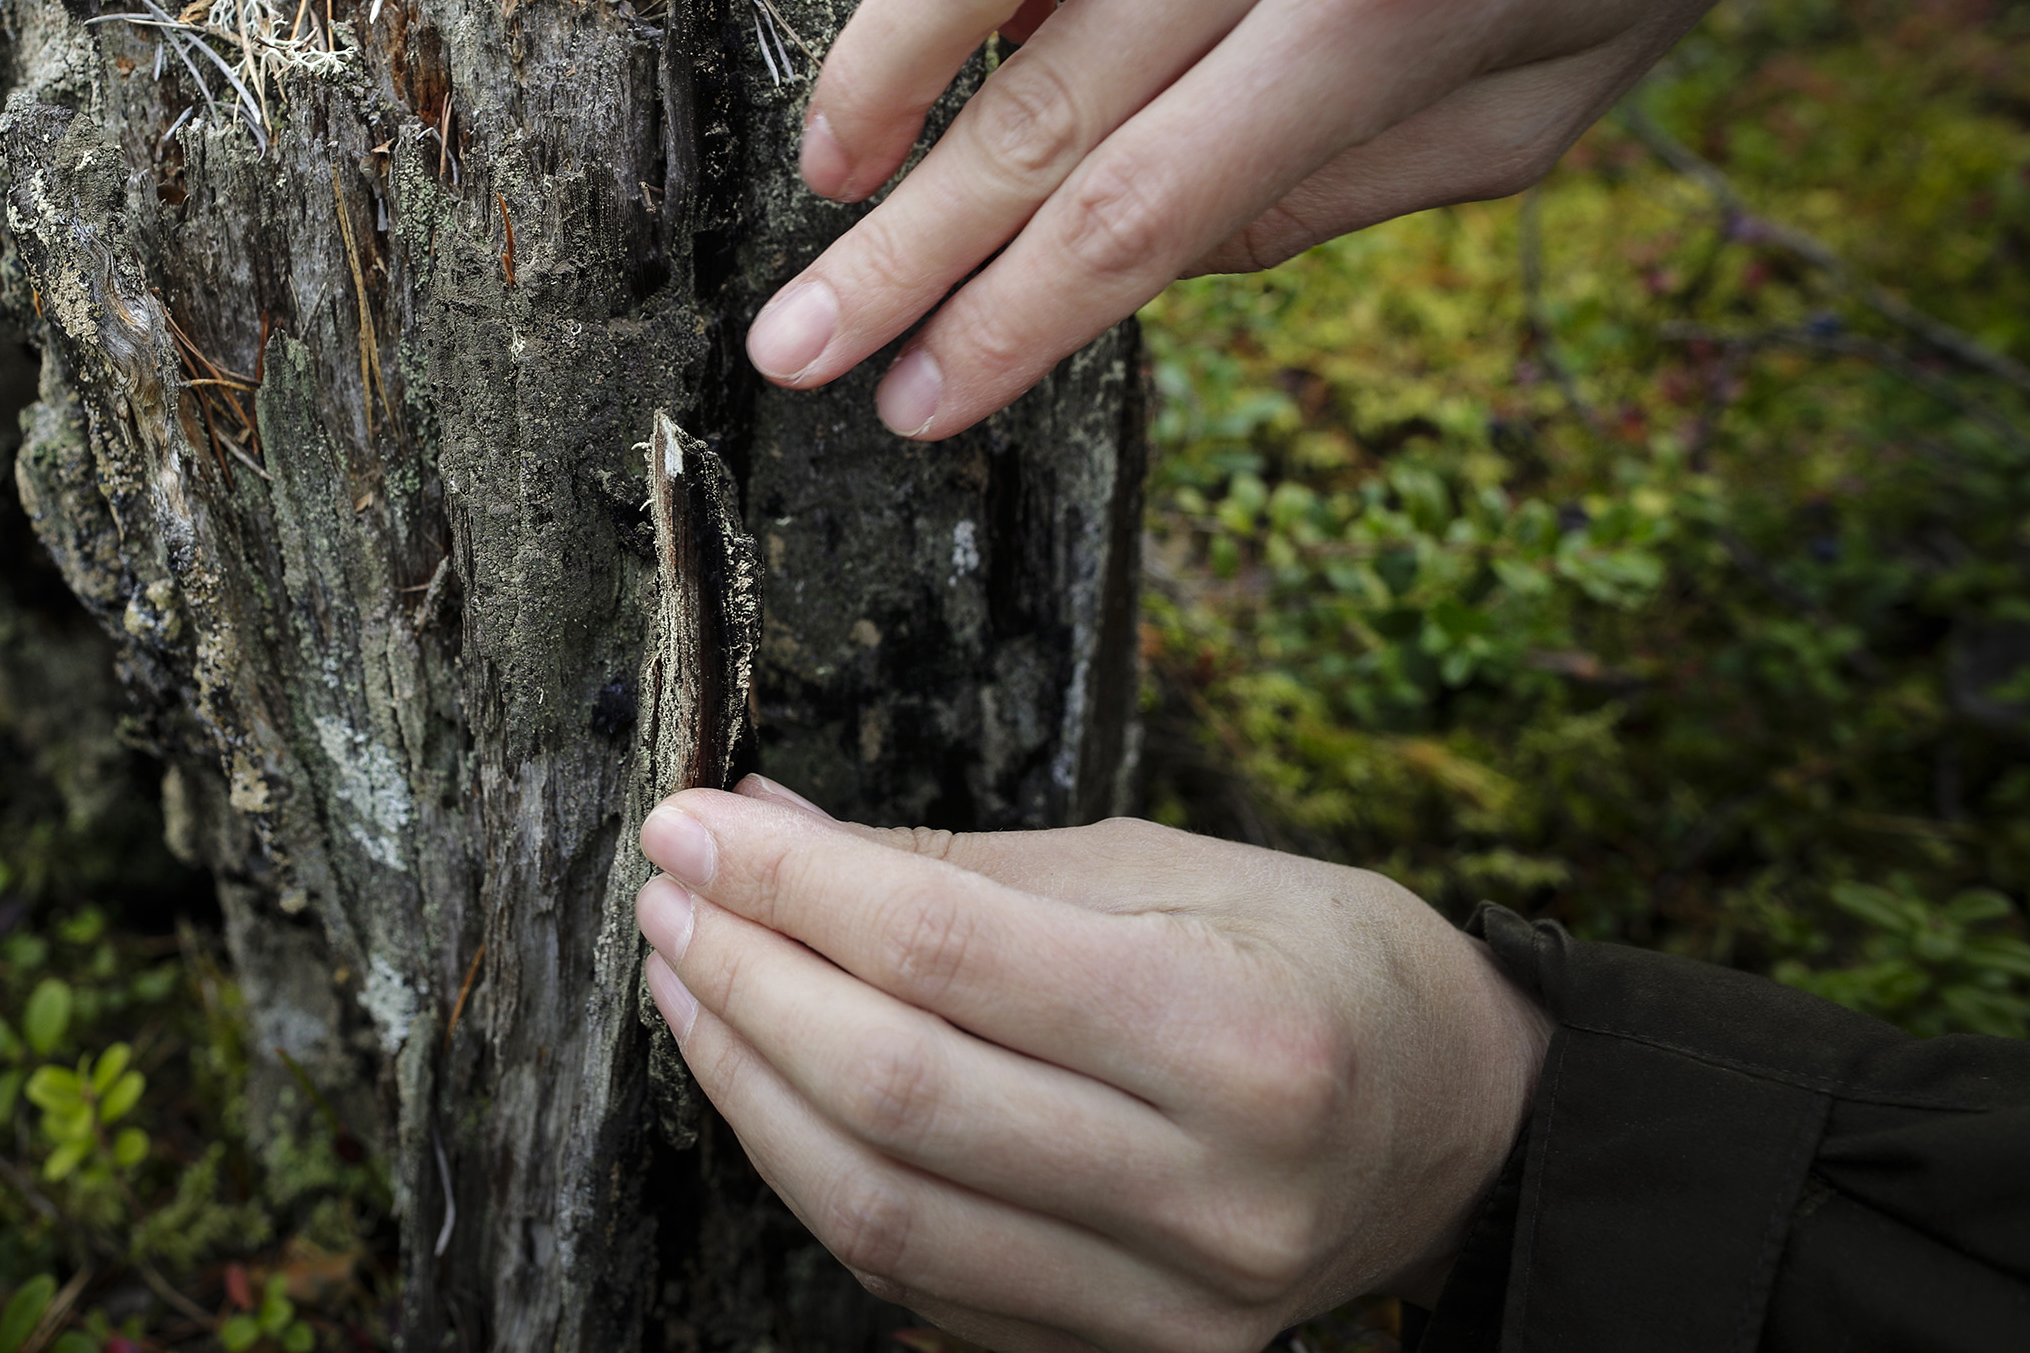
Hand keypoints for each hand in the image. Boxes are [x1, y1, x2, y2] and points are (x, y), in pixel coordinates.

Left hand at [633, 779, 1552, 1351]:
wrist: (1454, 1127)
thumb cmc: (1309, 960)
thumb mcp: (1161, 866)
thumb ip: (953, 859)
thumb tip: (762, 822)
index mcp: (1238, 1037)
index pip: (945, 952)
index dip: (788, 883)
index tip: (693, 823)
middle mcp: (1213, 1194)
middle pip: (895, 1092)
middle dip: (746, 980)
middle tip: (672, 895)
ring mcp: (1171, 1306)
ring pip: (882, 1212)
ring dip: (748, 1087)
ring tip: (690, 981)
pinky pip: (920, 1281)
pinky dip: (817, 1178)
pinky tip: (770, 1087)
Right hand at [744, 0, 1960, 437]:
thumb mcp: (1545, 107)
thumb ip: (1338, 196)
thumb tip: (1142, 257)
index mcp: (1395, 1)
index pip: (1142, 208)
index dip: (1010, 327)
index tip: (913, 405)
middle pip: (1035, 106)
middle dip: (895, 255)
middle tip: (790, 347)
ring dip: (872, 79)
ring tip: (827, 177)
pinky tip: (943, 11)